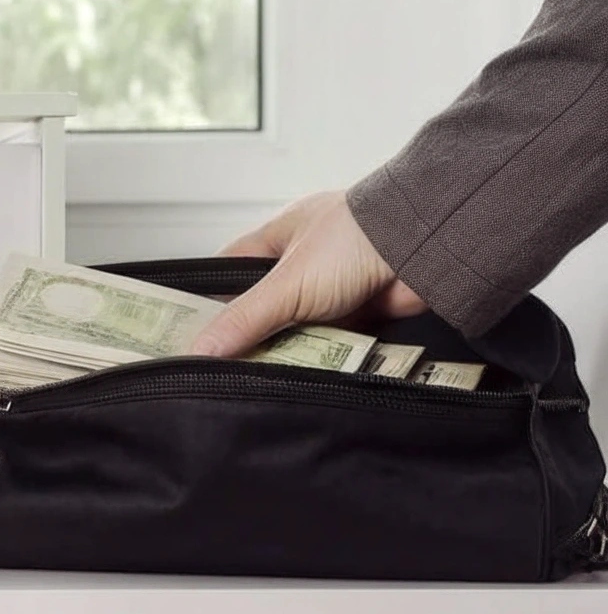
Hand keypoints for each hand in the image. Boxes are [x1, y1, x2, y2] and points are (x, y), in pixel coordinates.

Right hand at [190, 190, 426, 357]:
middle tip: (223, 364)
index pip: (226, 272)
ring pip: (295, 328)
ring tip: (261, 375)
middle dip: (249, 334)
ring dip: (287, 348)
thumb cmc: (357, 240)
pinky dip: (319, 356)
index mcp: (276, 239)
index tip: (187, 331)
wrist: (426, 250)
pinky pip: (328, 343)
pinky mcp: (358, 313)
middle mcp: (302, 263)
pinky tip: (304, 373)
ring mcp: (330, 289)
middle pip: (261, 307)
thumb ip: (243, 319)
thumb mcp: (288, 283)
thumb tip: (199, 349)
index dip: (205, 300)